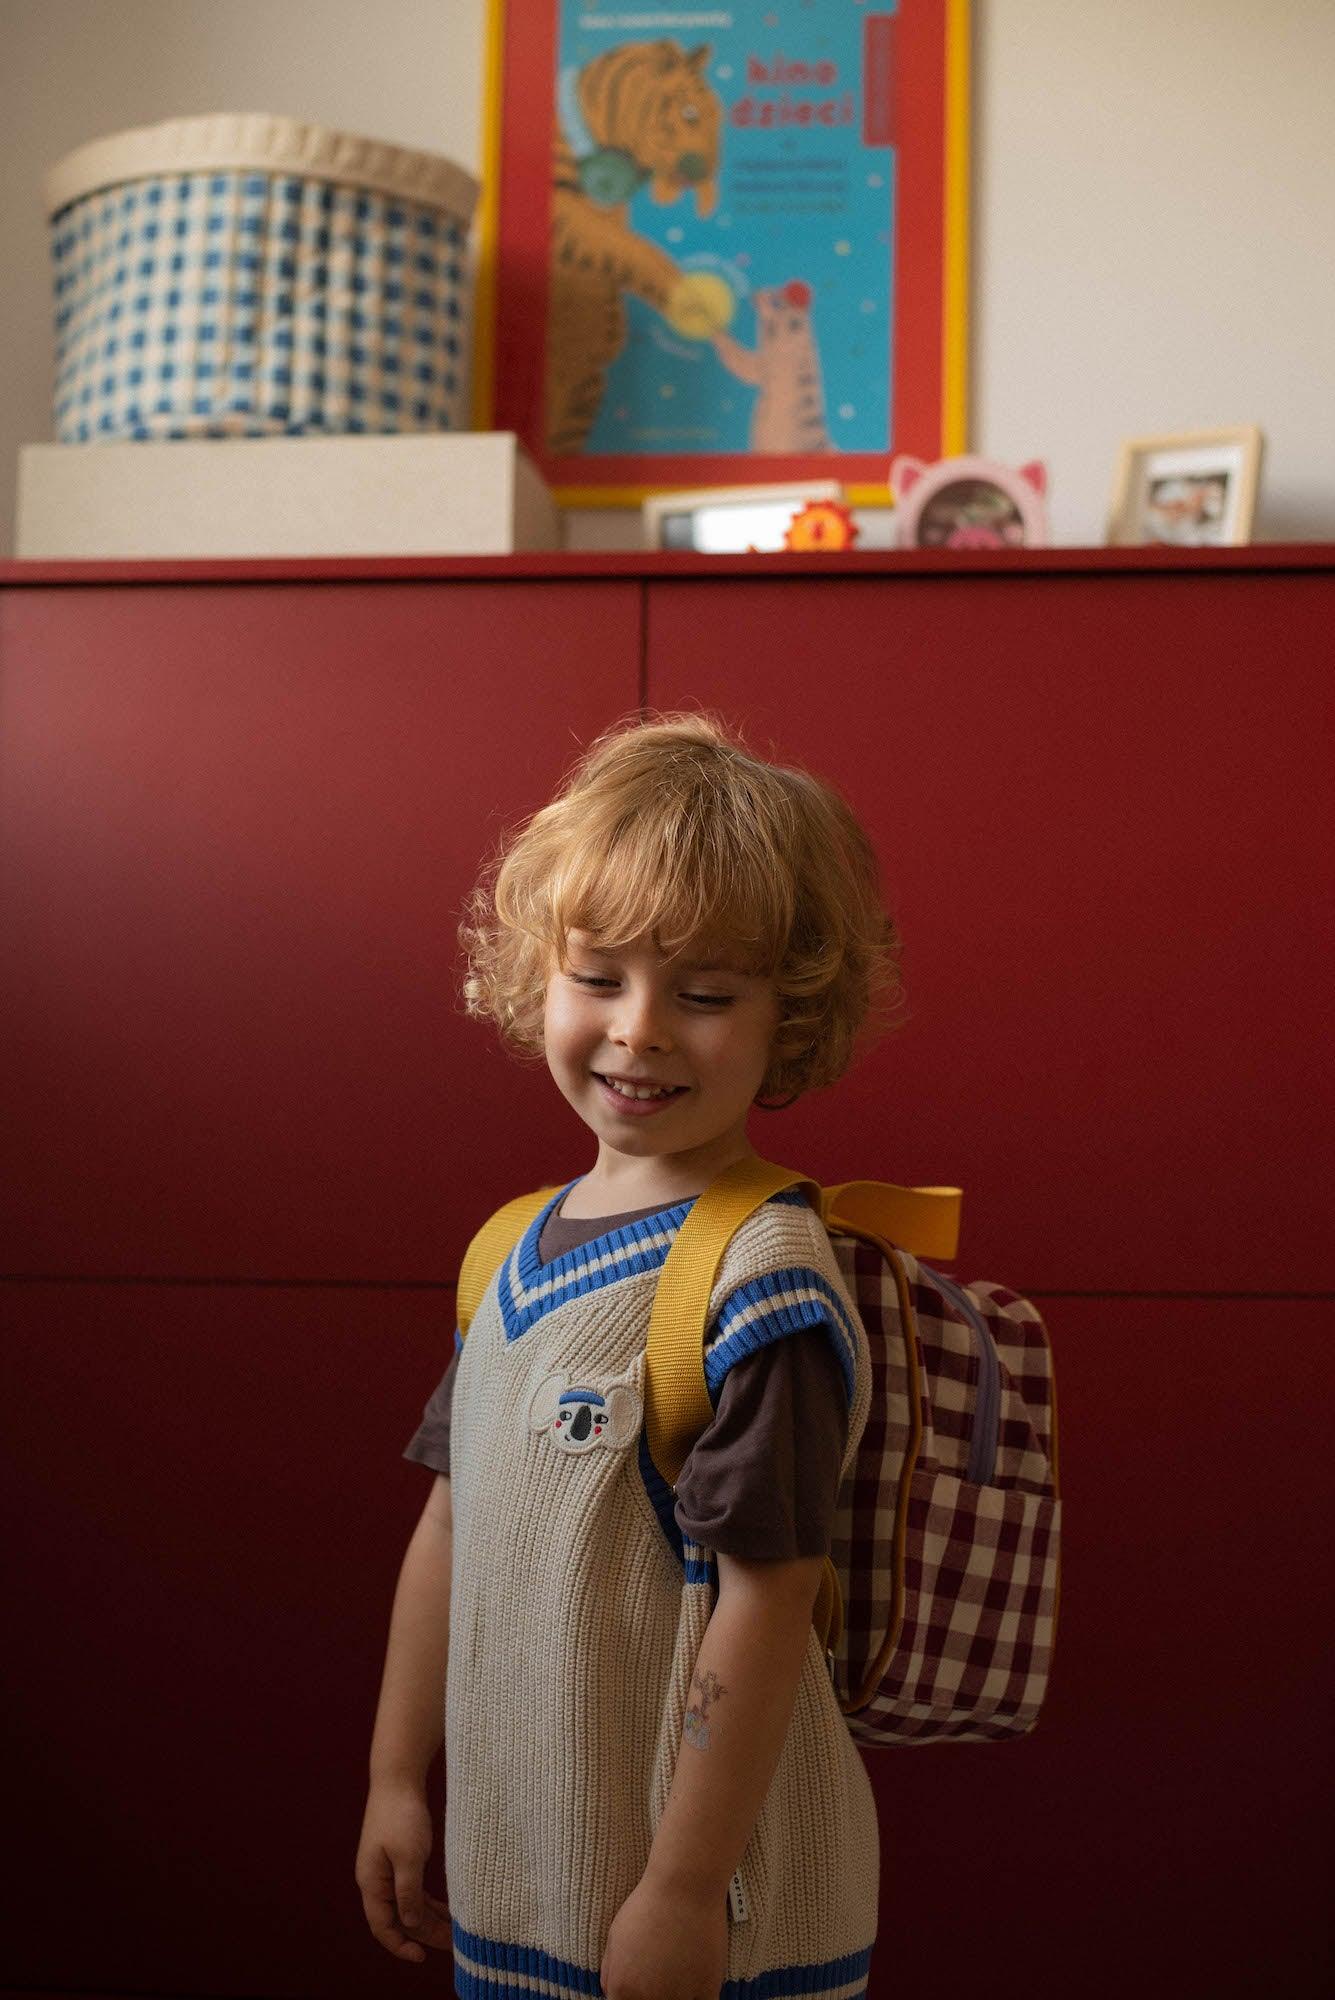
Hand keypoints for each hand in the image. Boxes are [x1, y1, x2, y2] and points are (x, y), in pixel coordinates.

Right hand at [355, 1778, 452, 1965]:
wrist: (398, 1778)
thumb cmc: (401, 1815)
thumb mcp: (409, 1857)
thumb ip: (408, 1893)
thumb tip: (409, 1924)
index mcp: (372, 1883)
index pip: (382, 1926)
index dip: (400, 1945)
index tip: (422, 1957)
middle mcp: (376, 1881)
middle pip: (399, 1918)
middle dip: (423, 1934)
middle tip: (451, 1945)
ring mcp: (386, 1870)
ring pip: (407, 1905)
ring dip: (429, 1919)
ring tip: (454, 1931)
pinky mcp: (398, 1859)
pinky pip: (412, 1890)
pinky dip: (428, 1901)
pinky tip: (446, 1909)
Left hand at [599, 1873, 728, 1999]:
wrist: (684, 1886)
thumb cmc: (648, 1905)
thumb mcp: (615, 1937)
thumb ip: (611, 1973)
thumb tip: (612, 1993)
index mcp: (623, 1990)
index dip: (631, 1996)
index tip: (640, 1988)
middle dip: (652, 1995)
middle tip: (661, 1976)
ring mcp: (679, 1998)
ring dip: (676, 1996)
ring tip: (679, 1975)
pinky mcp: (707, 1990)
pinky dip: (698, 1996)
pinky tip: (696, 1983)